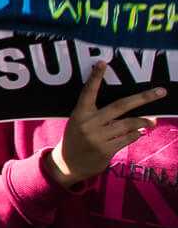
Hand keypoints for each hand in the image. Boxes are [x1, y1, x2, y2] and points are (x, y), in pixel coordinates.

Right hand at [48, 63, 161, 185]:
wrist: (67, 165)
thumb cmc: (77, 139)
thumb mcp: (79, 123)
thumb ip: (98, 115)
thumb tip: (130, 109)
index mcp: (80, 113)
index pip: (88, 92)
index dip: (95, 77)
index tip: (103, 62)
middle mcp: (89, 123)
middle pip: (120, 106)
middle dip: (143, 98)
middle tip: (161, 91)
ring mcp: (97, 137)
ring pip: (129, 124)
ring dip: (143, 121)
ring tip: (152, 121)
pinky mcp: (105, 150)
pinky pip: (128, 138)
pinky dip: (136, 135)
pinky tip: (136, 134)